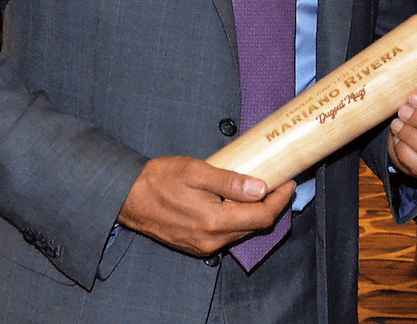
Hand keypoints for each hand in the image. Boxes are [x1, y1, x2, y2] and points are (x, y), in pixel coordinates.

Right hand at [117, 155, 295, 255]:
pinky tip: (239, 200)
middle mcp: (211, 240)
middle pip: (255, 226)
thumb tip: (260, 187)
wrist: (127, 197)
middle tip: (280, 181)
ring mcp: (202, 245)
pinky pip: (226, 233)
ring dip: (256, 211)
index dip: (280, 199)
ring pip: (241, 230)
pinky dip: (239, 217)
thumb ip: (230, 181)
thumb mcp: (196, 171)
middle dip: (272, 205)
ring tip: (263, 187)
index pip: (262, 216)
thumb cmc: (159, 179)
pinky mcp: (195, 244)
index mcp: (213, 221)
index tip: (289, 180)